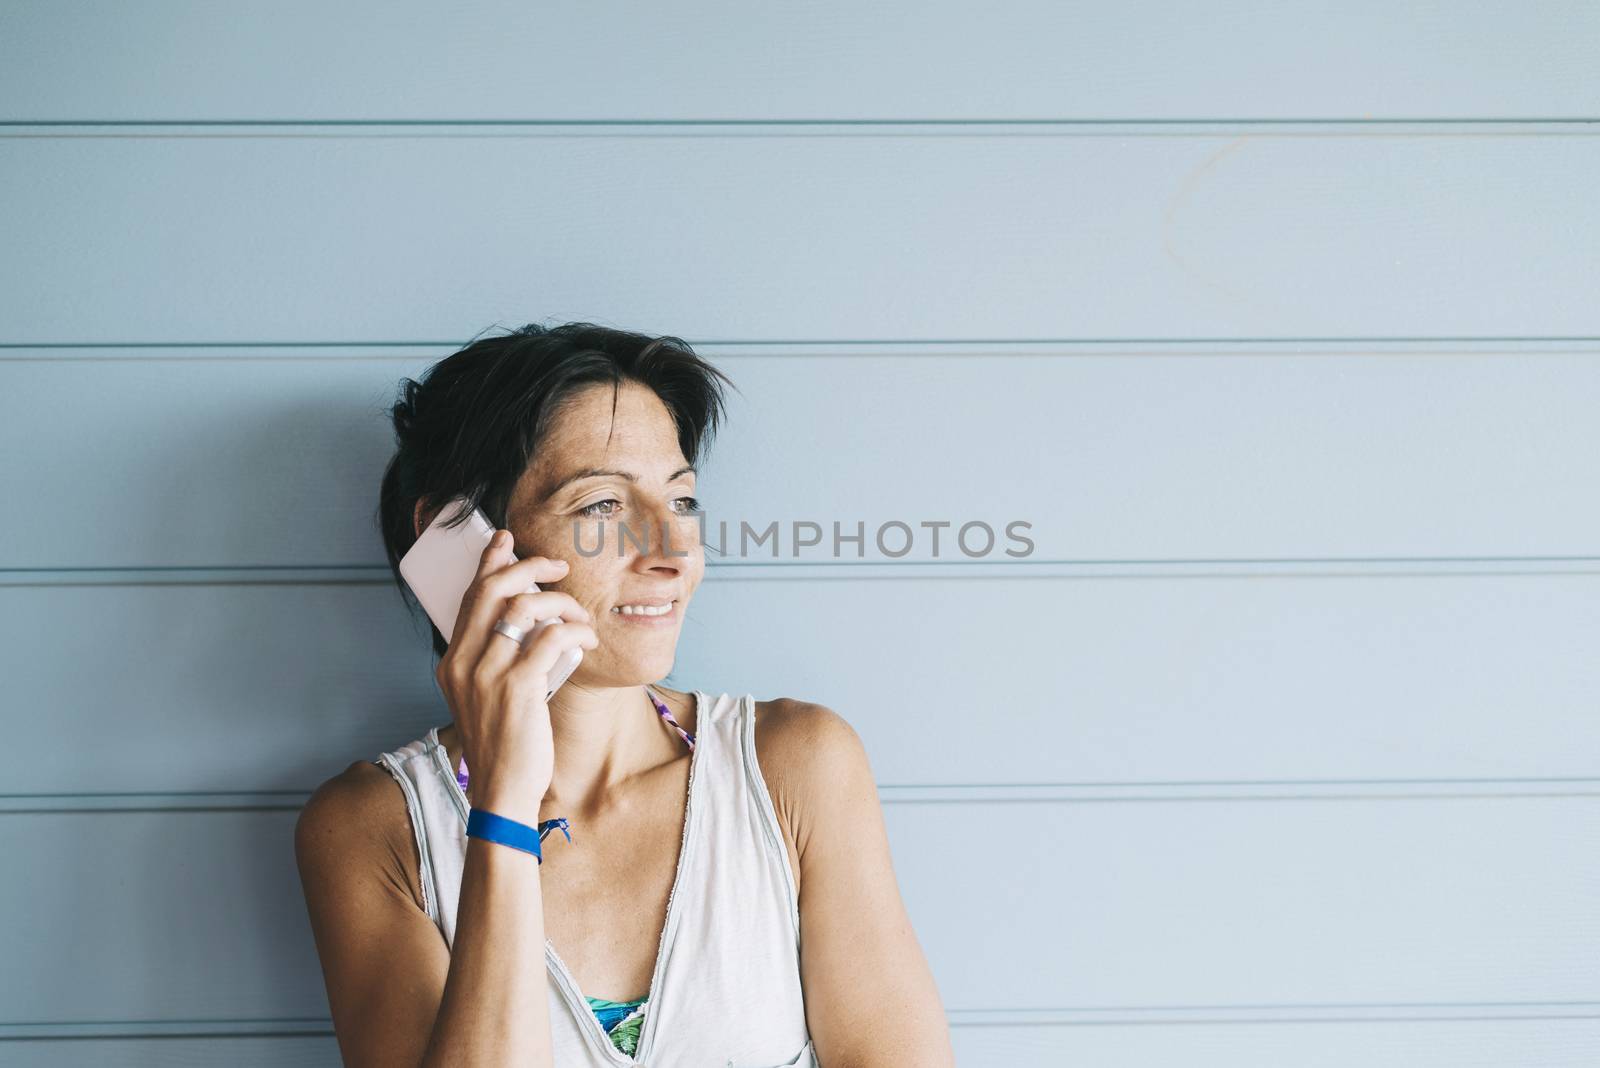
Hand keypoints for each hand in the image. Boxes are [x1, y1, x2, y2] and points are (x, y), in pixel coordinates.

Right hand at [434, 529, 597, 822]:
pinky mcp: (518, 688)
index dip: (489, 563)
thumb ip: (495, 663)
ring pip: (523, 608)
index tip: (507, 541)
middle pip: (491, 591)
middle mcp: (462, 664)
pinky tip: (587, 637)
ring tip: (580, 614)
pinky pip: (551, 638)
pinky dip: (575, 630)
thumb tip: (526, 625)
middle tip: (557, 565)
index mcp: (452, 663)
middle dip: (527, 567)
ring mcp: (488, 675)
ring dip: (560, 602)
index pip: (469, 598)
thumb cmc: (503, 744)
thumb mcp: (484, 698)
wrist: (502, 791)